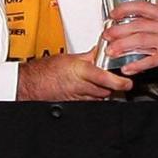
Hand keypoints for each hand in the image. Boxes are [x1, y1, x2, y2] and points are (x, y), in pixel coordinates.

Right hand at [15, 51, 131, 100]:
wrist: (30, 84)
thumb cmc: (45, 70)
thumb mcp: (70, 58)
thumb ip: (88, 56)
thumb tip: (100, 52)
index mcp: (81, 71)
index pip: (106, 79)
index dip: (120, 82)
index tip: (127, 82)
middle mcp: (81, 86)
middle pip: (106, 89)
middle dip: (111, 85)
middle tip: (113, 78)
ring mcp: (78, 98)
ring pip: (99, 98)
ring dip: (102, 92)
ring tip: (97, 83)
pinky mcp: (75, 105)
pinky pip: (90, 103)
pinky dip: (92, 98)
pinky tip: (87, 91)